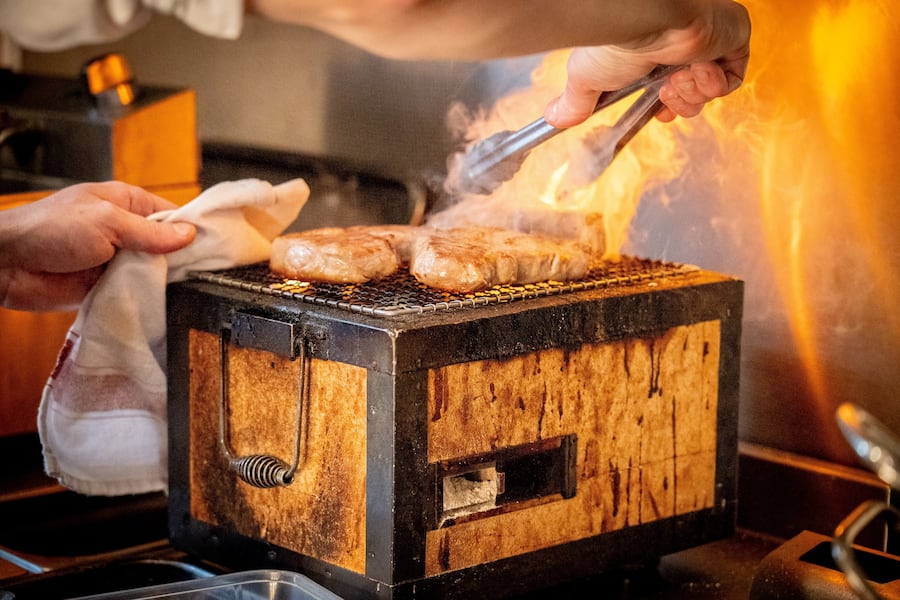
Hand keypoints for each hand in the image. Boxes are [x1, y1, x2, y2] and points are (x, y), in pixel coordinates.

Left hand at [0, 181, 196, 311]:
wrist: (5, 264)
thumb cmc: (48, 228)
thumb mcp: (107, 222)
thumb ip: (149, 232)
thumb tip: (188, 235)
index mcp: (127, 204)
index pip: (172, 216)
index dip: (194, 230)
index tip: (217, 246)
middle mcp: (125, 231)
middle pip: (167, 247)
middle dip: (181, 260)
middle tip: (207, 274)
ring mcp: (116, 260)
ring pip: (153, 273)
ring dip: (162, 282)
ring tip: (186, 291)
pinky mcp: (107, 287)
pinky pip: (135, 294)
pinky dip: (145, 299)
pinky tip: (161, 304)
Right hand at [544, 1, 750, 127]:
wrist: (645, 21)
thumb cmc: (616, 42)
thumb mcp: (585, 78)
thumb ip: (575, 101)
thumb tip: (554, 119)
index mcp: (655, 49)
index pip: (671, 84)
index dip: (670, 105)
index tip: (663, 112)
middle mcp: (685, 43)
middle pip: (694, 91)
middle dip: (680, 103)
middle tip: (667, 97)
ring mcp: (711, 39)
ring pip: (713, 89)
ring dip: (692, 94)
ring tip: (676, 79)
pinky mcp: (733, 37)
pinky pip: (733, 78)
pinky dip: (712, 85)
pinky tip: (695, 70)